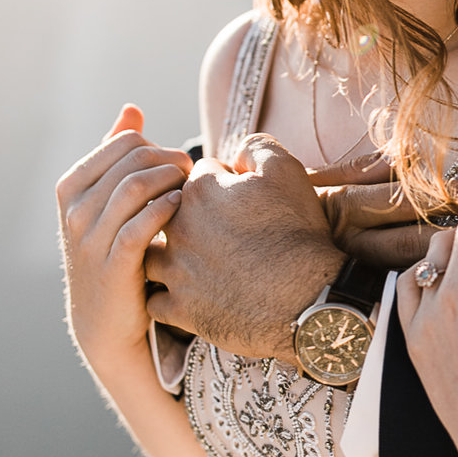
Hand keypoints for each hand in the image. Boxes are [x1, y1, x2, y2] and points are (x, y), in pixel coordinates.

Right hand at [56, 107, 190, 368]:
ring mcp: (90, 238)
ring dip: (173, 183)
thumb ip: (118, 156)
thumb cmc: (117, 251)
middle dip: (172, 161)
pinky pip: (140, 224)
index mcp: (72, 187)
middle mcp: (75, 210)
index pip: (123, 143)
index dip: (161, 147)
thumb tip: (132, 109)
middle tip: (196, 178)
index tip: (181, 165)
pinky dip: (167, 211)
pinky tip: (185, 213)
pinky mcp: (113, 265)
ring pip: (133, 186)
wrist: (106, 322)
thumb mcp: (110, 202)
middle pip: (132, 160)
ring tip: (193, 194)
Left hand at [146, 135, 344, 359]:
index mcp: (200, 192)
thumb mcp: (288, 173)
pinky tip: (187, 296)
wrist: (306, 298)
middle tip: (222, 231)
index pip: (198, 175)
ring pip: (151, 256)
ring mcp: (175, 271)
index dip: (222, 184)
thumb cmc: (298, 234)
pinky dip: (169, 298)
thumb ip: (258, 147)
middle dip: (188, 218)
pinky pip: (156, 301)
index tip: (240, 199)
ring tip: (196, 263)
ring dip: (167, 257)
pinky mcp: (180, 308)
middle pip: (167, 213)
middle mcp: (178, 229)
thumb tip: (238, 150)